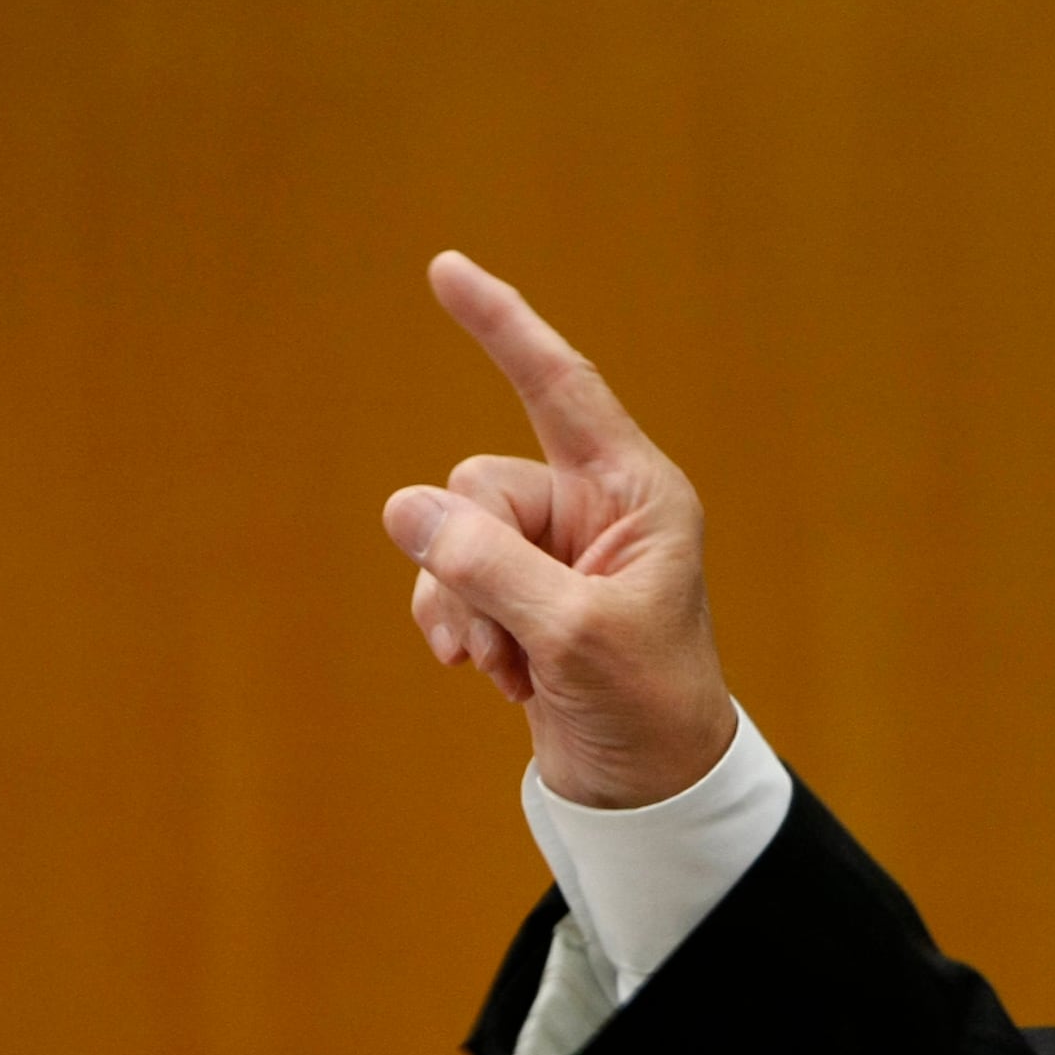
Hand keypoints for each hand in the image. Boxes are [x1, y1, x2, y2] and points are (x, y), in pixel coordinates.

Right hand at [380, 251, 736, 808]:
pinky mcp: (520, 595)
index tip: (447, 267)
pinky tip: (502, 679)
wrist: (649, 787)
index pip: (561, 386)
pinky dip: (459, 630)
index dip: (504, 326)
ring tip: (509, 668)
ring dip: (463, 609)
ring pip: (451, 537)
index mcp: (637, 492)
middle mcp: (596, 509)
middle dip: (471, 566)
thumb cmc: (646, 704)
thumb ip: (490, 567)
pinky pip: (447, 581)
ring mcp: (554, 552)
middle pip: (479, 486)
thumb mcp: (573, 635)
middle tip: (511, 641)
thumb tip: (406, 508)